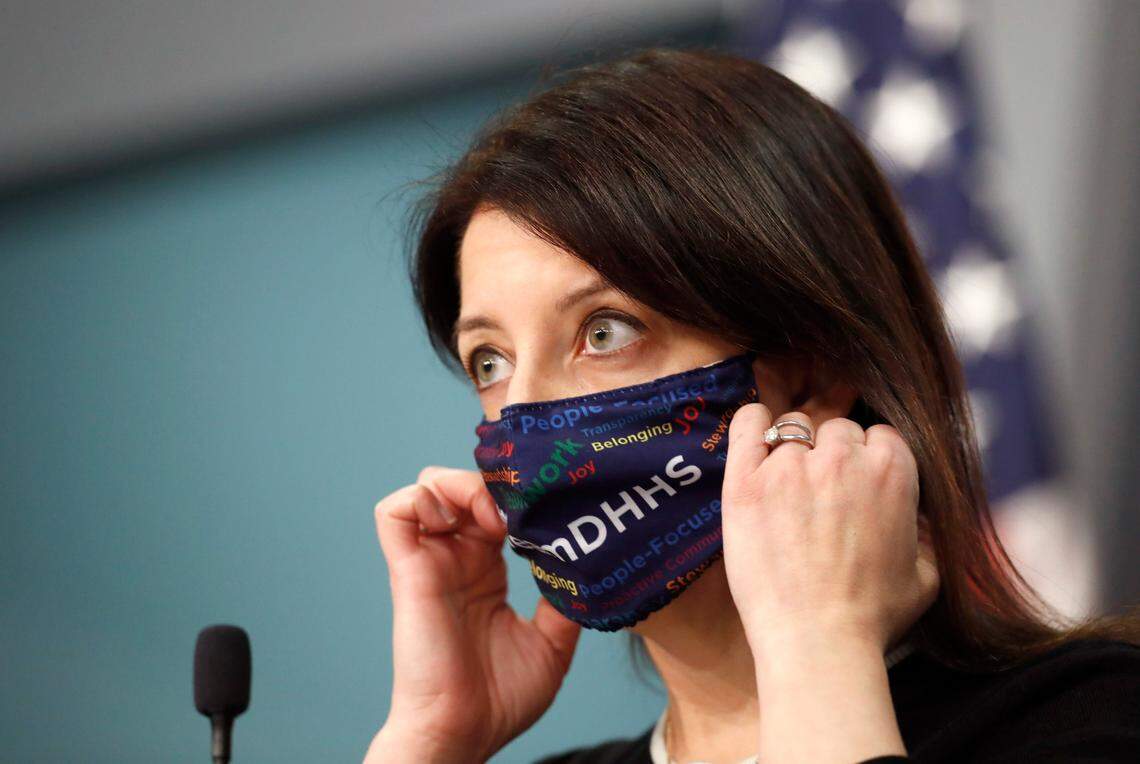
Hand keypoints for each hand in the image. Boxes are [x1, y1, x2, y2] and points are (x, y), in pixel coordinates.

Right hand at [368, 466, 580, 762]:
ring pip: (429, 486)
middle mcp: (456, 560)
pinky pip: (394, 511)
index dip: (516, 496)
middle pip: (462, 485)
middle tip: (522, 511)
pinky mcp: (408, 570)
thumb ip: (566, 603)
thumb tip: (589, 568)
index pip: (494, 507)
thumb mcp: (551, 644)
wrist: (465, 732)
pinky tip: (459, 522)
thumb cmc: (500, 700)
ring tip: (494, 517)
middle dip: (494, 484)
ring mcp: (430, 562)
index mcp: (485, 572)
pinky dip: (423, 499)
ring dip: (462, 485)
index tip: (546, 507)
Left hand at [720, 404, 938, 661]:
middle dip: (831, 455)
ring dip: (792, 449)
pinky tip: (754, 438)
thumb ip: (925, 530)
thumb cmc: (872, 617)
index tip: (855, 486)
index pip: (879, 435)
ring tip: (786, 487)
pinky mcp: (746, 480)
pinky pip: (747, 424)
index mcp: (892, 470)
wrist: (816, 642)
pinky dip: (751, 424)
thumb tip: (918, 514)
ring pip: (793, 427)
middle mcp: (842, 458)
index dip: (867, 460)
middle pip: (835, 429)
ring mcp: (790, 466)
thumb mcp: (927, 574)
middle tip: (820, 496)